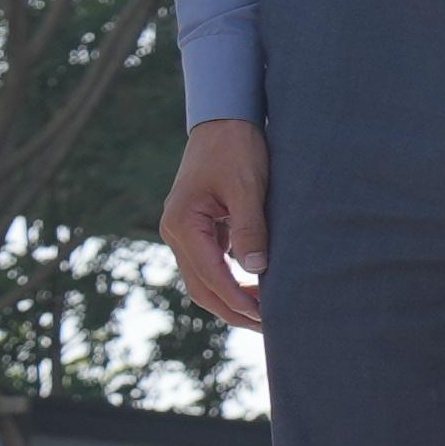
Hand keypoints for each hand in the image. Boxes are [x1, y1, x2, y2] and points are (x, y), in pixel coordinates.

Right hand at [162, 119, 269, 331]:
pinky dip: (229, 280)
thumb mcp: (247, 186)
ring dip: (230, 298)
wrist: (224, 120)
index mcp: (183, 224)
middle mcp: (176, 232)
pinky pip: (210, 264)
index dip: (237, 299)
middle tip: (268, 326)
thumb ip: (250, 227)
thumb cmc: (236, 148)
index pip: (210, 275)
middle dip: (232, 309)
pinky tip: (256, 286)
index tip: (263, 317)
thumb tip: (255, 269)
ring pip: (203, 279)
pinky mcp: (198, 228)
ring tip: (265, 313)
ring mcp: (184, 231)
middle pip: (200, 287)